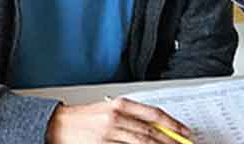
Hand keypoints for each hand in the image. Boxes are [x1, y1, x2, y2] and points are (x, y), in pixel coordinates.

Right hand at [46, 97, 190, 143]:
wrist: (58, 125)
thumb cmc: (84, 118)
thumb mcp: (110, 110)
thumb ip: (133, 116)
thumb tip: (159, 127)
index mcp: (120, 104)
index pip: (154, 114)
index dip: (173, 124)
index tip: (185, 132)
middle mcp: (116, 117)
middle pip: (150, 131)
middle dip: (170, 141)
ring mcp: (109, 134)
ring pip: (142, 143)